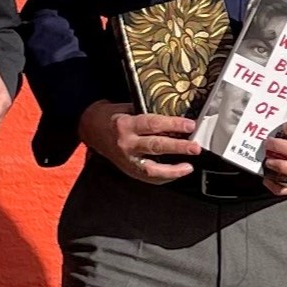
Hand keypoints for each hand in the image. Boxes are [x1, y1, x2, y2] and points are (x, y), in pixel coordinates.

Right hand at [79, 99, 200, 183]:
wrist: (92, 129)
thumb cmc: (113, 116)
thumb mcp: (128, 108)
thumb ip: (148, 114)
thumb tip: (176, 119)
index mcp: (126, 124)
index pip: (153, 124)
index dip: (173, 124)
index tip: (189, 125)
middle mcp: (126, 143)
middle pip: (155, 146)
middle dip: (178, 148)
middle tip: (195, 147)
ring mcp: (127, 159)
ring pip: (151, 168)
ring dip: (172, 169)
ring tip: (188, 167)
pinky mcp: (128, 170)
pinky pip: (148, 177)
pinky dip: (164, 177)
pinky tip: (177, 173)